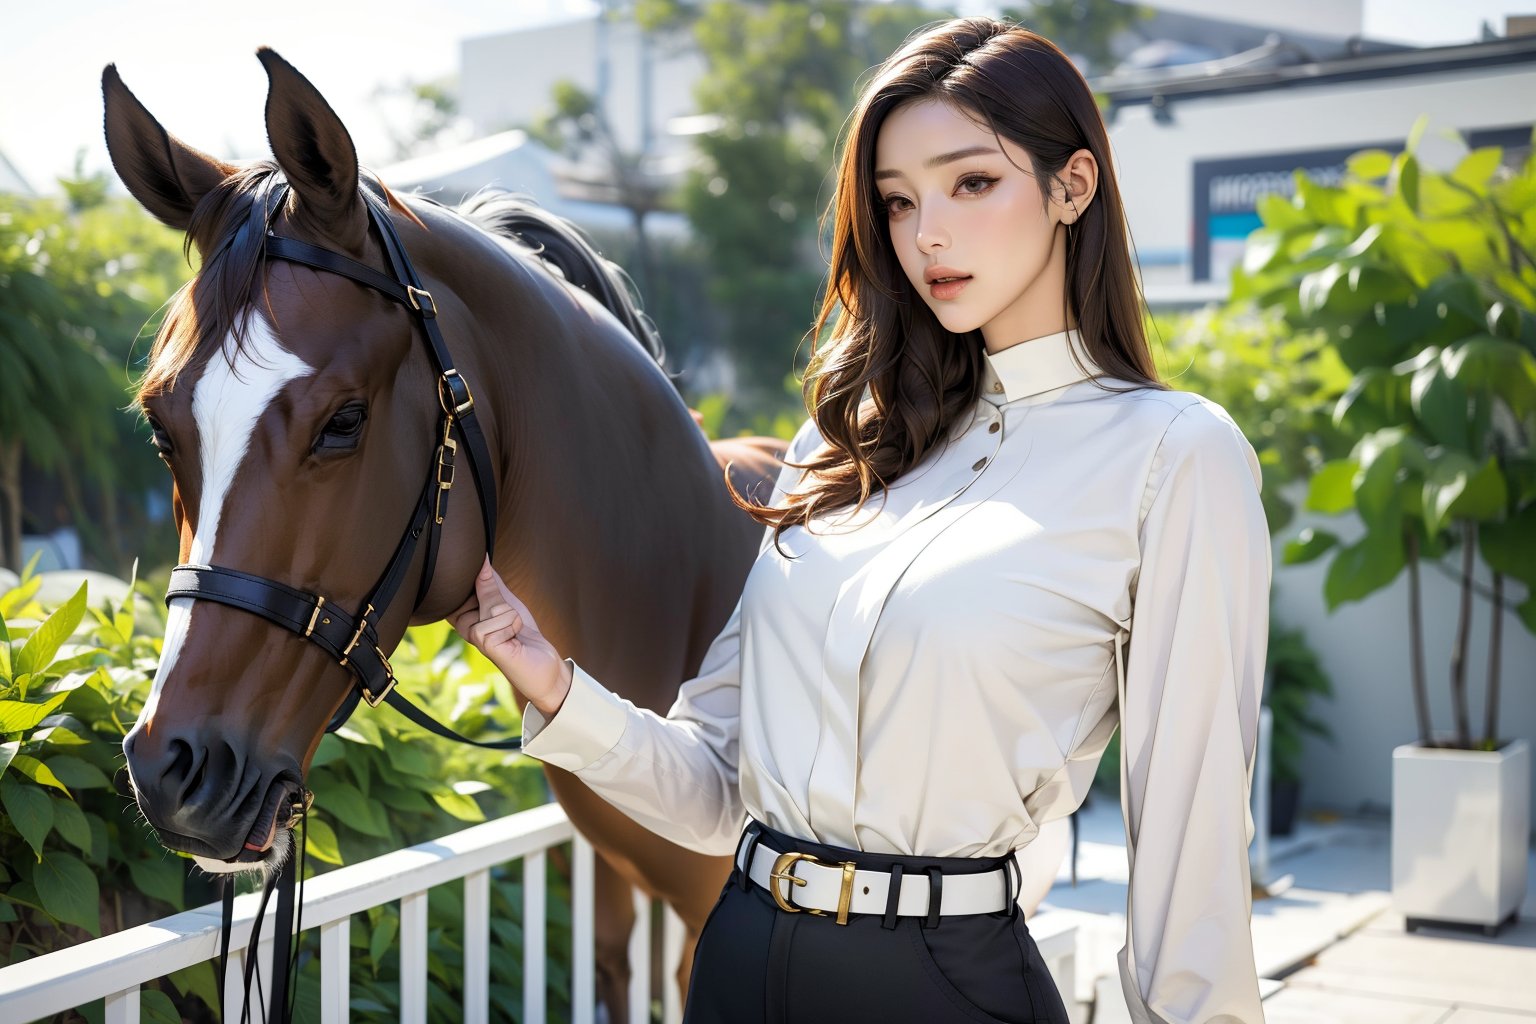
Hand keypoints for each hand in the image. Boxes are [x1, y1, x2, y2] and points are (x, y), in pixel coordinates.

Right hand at [450, 556, 571, 717]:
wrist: (544, 666)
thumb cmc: (523, 636)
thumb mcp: (507, 603)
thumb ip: (491, 584)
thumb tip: (481, 558)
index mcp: (465, 615)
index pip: (462, 586)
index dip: (475, 579)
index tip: (492, 591)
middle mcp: (465, 626)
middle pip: (477, 591)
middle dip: (499, 599)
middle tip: (509, 619)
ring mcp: (474, 637)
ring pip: (492, 606)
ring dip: (511, 614)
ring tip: (513, 631)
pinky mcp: (486, 645)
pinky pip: (501, 620)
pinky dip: (514, 625)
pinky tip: (515, 639)